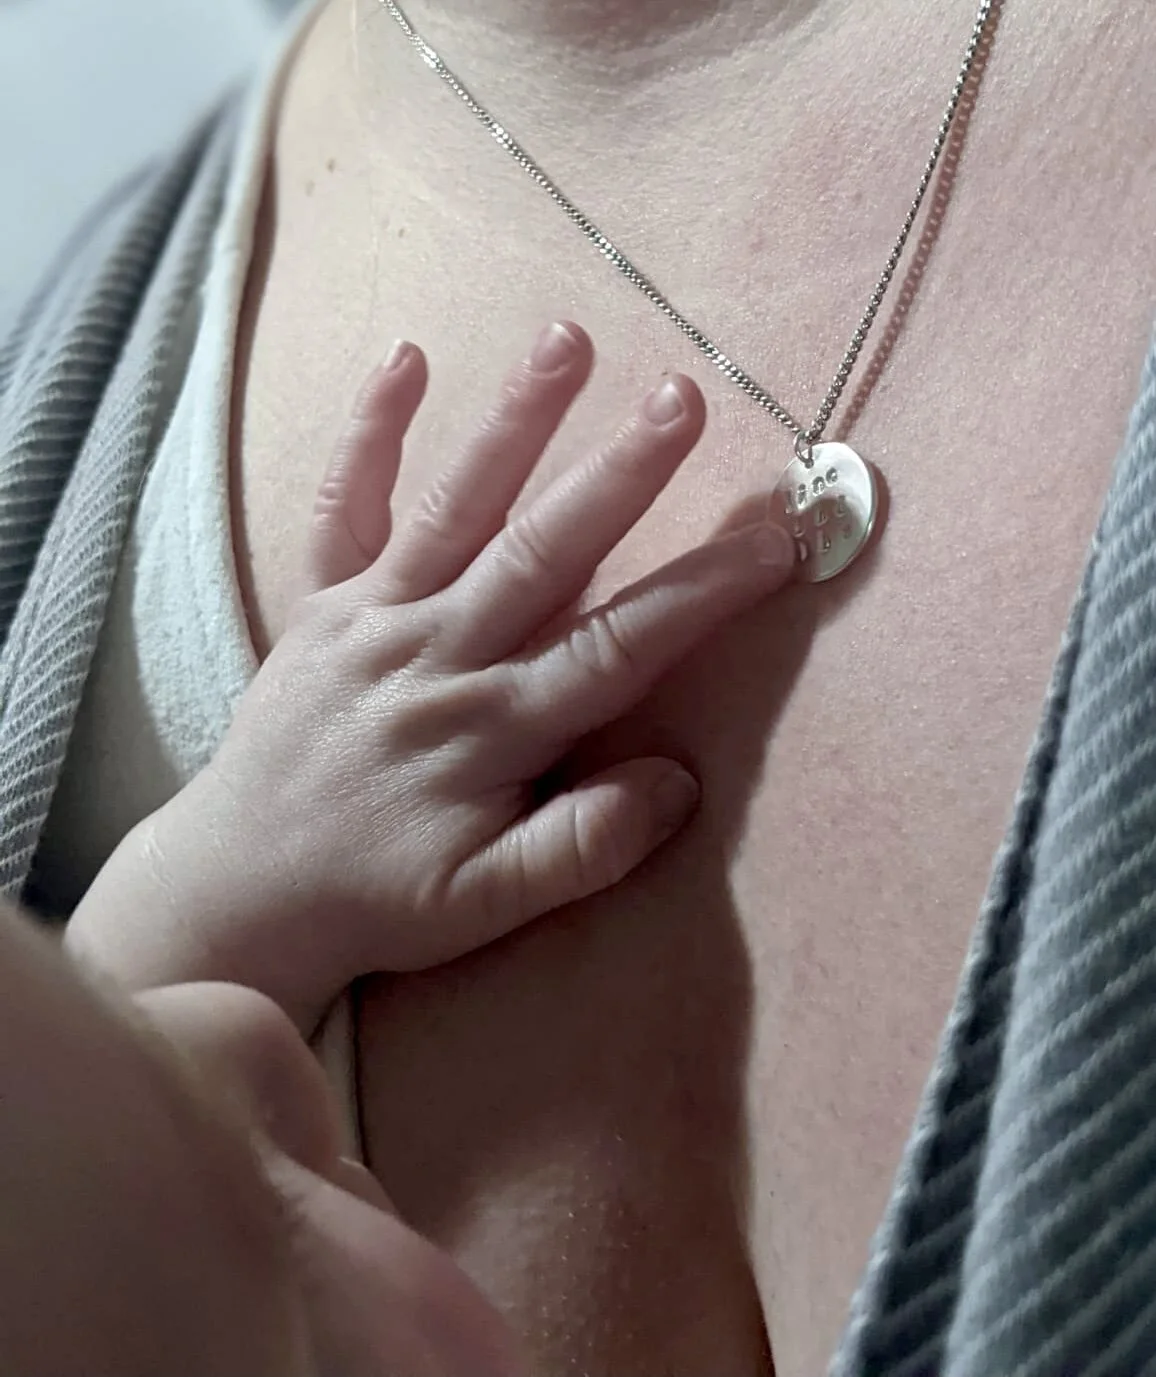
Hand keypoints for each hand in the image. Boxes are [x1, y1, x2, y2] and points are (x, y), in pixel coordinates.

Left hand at [67, 322, 793, 1029]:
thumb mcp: (488, 906)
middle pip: (543, 552)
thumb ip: (583, 849)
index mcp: (491, 728)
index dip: (702, 590)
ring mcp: (371, 619)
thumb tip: (677, 783)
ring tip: (566, 339)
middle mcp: (435, 655)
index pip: (617, 647)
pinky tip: (406, 357)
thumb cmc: (379, 899)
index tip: (776, 536)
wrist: (242, 888)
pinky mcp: (320, 605)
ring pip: (454, 508)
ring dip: (513, 423)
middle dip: (620, 474)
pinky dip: (368, 434)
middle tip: (683, 396)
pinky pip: (342, 508)